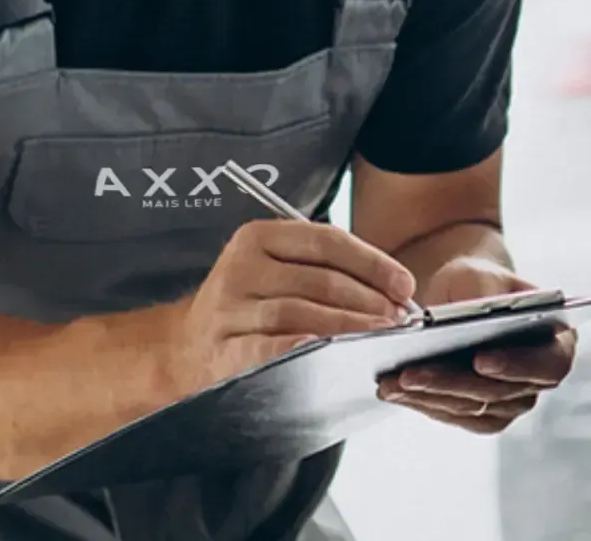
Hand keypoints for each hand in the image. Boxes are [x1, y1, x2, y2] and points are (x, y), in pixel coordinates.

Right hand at [172, 219, 418, 392]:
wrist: (186, 345)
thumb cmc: (251, 304)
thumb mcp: (276, 270)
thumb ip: (325, 269)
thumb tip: (393, 289)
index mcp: (258, 236)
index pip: (326, 241)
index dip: (373, 263)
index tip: (404, 285)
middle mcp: (241, 267)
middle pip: (320, 280)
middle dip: (368, 301)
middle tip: (399, 319)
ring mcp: (229, 309)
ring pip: (301, 313)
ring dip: (348, 327)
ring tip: (379, 338)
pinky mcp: (223, 348)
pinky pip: (268, 346)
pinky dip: (299, 348)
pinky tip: (328, 354)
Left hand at [376, 257, 576, 434]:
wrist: (464, 296)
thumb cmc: (480, 280)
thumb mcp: (482, 274)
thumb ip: (486, 293)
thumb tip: (474, 316)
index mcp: (559, 342)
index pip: (547, 364)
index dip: (516, 365)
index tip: (480, 360)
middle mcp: (539, 379)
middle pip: (500, 393)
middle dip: (451, 383)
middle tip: (411, 373)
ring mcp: (512, 401)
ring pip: (472, 408)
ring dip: (429, 397)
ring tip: (391, 382)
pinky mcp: (483, 414)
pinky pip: (455, 415)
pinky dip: (423, 404)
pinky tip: (393, 391)